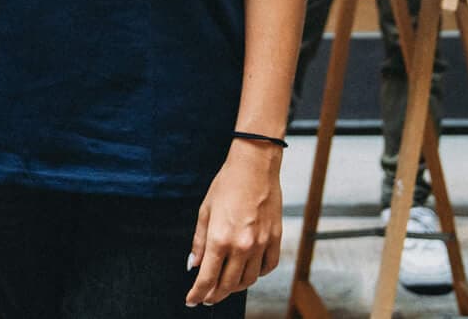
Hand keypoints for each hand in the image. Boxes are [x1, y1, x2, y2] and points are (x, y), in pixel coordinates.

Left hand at [186, 144, 283, 304]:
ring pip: (249, 280)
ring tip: (225, 285)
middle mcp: (242, 246)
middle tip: (207, 297)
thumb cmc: (227, 184)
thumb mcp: (205, 211)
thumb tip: (193, 264)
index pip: (207, 278)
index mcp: (220, 238)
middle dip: (215, 295)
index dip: (198, 293)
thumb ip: (199, 241)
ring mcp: (261, 244)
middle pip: (228, 284)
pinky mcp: (275, 239)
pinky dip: (257, 274)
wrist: (254, 167)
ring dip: (235, 287)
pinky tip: (248, 271)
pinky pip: (268, 267)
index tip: (192, 300)